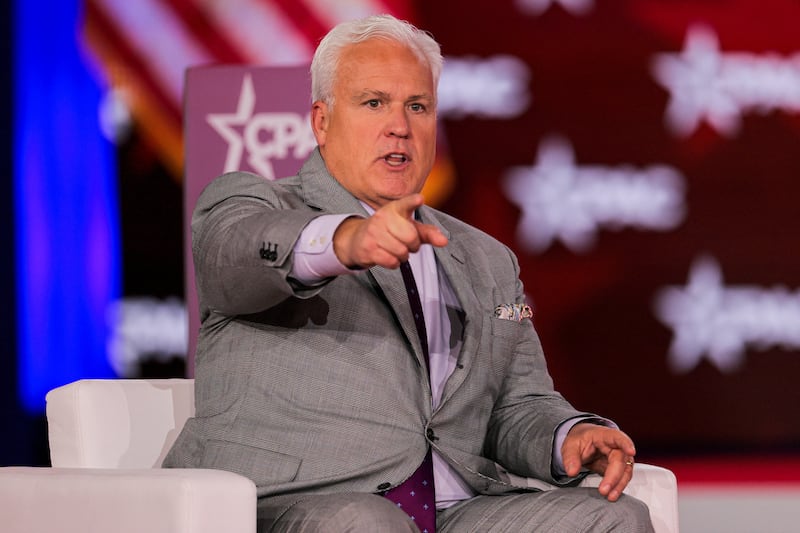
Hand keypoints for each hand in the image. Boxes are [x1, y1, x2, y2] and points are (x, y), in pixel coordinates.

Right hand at [333, 194, 447, 268]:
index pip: (405, 204)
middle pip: (411, 237)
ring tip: (395, 250)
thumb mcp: (408, 228)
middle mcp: (383, 217)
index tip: (419, 199)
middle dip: (413, 246)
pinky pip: (391, 261)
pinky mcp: (368, 247)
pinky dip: (394, 263)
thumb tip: (444, 241)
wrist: (357, 239)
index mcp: (395, 208)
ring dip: (402, 256)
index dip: (412, 202)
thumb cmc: (388, 232)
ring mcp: (373, 232)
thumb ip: (427, 233)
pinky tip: (387, 256)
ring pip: (401, 251)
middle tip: (406, 244)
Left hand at [561, 423, 635, 501]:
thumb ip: (570, 458)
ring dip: (619, 485)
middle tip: (604, 490)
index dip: (626, 443)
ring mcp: (619, 458)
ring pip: (625, 472)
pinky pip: (621, 478)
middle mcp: (615, 446)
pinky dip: (617, 487)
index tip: (631, 451)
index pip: (618, 437)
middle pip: (621, 460)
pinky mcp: (618, 469)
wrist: (583, 442)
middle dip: (614, 476)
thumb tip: (572, 471)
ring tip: (610, 496)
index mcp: (604, 435)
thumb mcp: (570, 445)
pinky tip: (611, 495)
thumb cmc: (580, 440)